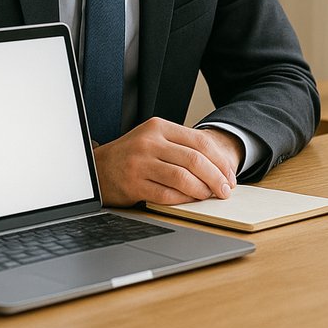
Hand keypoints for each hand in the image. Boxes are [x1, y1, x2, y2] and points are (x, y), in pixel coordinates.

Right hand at [93, 117, 243, 206]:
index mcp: (159, 127)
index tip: (230, 175)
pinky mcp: (133, 184)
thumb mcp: (154, 139)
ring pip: (183, 178)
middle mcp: (149, 142)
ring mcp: (140, 163)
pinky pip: (166, 194)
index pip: (200, 142)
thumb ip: (181, 147)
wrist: (98, 168)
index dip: (220, 160)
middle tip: (225, 190)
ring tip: (208, 195)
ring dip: (202, 190)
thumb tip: (218, 167)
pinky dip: (183, 199)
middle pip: (195, 160)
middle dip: (216, 177)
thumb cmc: (133, 155)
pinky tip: (190, 200)